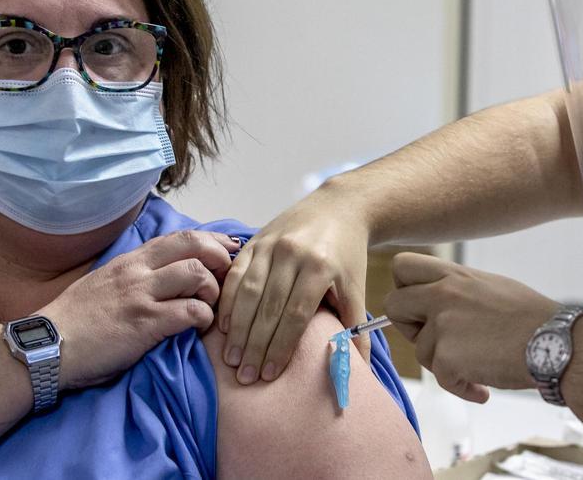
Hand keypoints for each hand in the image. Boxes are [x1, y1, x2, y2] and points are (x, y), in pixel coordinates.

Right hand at [38, 230, 240, 390]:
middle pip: (193, 245)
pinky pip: (190, 312)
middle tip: (231, 273)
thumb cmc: (75, 321)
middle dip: (220, 255)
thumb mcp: (104, 283)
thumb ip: (133, 275)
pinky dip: (203, 318)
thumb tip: (163, 274)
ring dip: (213, 290)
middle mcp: (138, 271)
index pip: (179, 237)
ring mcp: (141, 295)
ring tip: (210, 305)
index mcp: (130, 260)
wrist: (48, 346)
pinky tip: (198, 326)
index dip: (210, 239)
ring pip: (196, 273)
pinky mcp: (145, 323)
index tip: (229, 246)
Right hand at [217, 183, 371, 384]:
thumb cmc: (348, 253)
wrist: (339, 206)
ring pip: (247, 292)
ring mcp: (270, 244)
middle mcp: (292, 253)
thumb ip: (354, 326)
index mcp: (320, 266)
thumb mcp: (356, 286)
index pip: (295, 315)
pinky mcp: (255, 239)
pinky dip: (227, 300)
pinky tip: (223, 325)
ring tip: (231, 359)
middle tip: (245, 377)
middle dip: (255, 346)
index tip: (270, 374)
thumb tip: (359, 367)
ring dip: (237, 328)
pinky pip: (236, 273)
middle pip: (268, 308)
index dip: (280, 347)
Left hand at [383, 252, 559, 402]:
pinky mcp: (447, 356)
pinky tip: (484, 387)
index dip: (403, 288)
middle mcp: (443, 294)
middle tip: (435, 340)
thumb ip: (458, 291)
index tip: (419, 306)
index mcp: (455, 274)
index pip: (402, 266)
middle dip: (408, 327)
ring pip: (420, 350)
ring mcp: (443, 324)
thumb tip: (435, 305)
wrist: (556, 344)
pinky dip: (461, 387)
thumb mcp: (491, 287)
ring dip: (444, 364)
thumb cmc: (533, 319)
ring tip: (478, 367)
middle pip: (392, 305)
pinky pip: (441, 378)